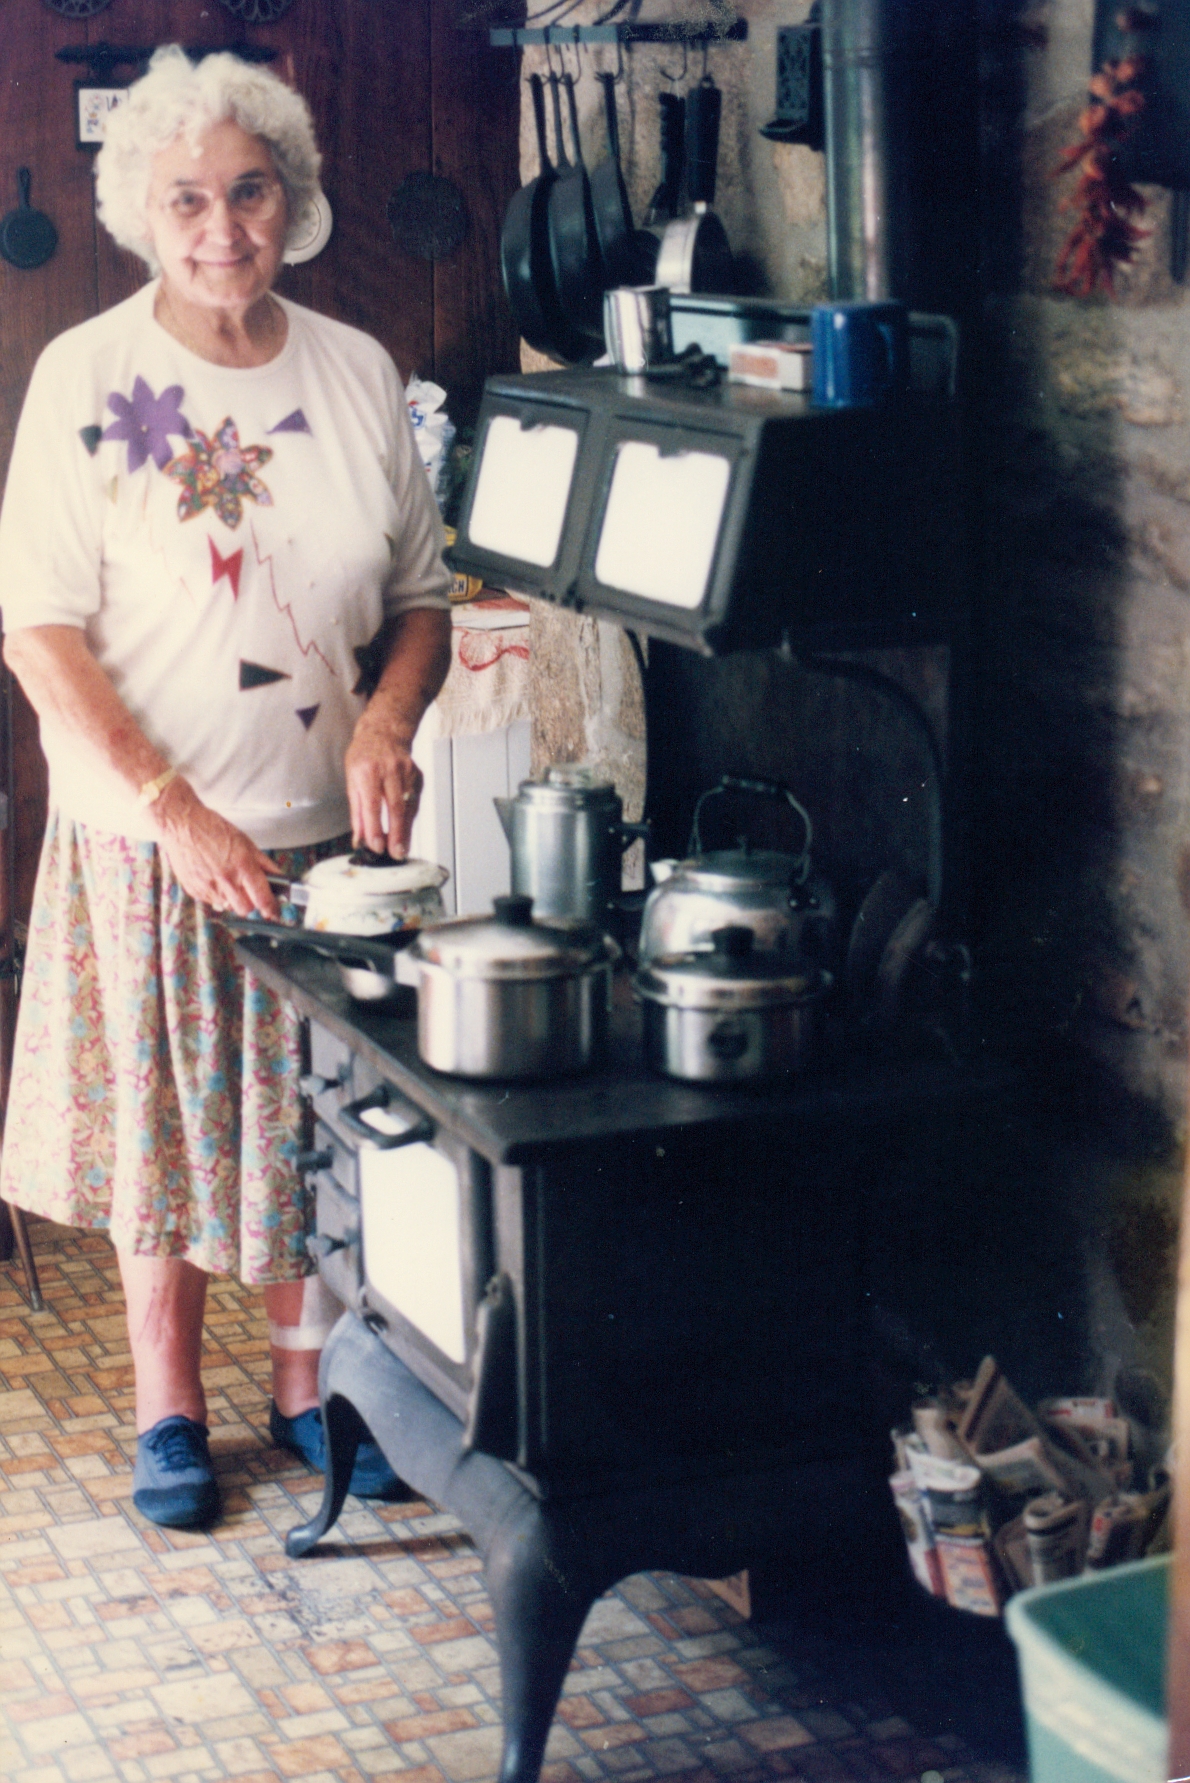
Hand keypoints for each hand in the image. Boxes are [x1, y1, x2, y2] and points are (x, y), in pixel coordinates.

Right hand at [151, 779, 280, 917]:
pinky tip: (213, 877)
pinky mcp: (194, 890)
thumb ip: (263, 863)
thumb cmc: (212, 828)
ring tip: (227, 879)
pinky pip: (212, 901)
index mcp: (242, 865)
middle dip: (250, 904)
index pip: (262, 899)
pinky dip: (216, 894)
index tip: (273, 911)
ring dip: (232, 899)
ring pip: (228, 906)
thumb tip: (278, 876)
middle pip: (245, 909)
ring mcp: (208, 887)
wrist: (181, 825)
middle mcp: (225, 879)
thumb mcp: (245, 841)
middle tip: (249, 892)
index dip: (271, 908)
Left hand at [345, 698, 422, 858]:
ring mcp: (406, 772)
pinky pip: (415, 801)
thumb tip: (360, 837)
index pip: (372, 805)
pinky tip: (406, 829)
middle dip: (396, 834)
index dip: (375, 828)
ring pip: (409, 806)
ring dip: (406, 830)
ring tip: (402, 847)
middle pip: (395, 807)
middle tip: (396, 853)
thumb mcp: (352, 780)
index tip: (376, 846)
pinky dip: (411, 817)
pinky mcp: (417, 775)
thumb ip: (357, 811)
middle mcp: (388, 770)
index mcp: (367, 771)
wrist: (385, 732)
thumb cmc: (365, 756)